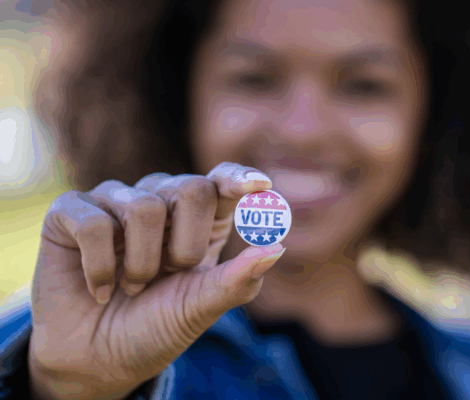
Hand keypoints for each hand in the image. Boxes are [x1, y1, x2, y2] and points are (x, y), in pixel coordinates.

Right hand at [28, 163, 283, 399]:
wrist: (98, 360)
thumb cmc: (156, 327)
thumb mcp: (201, 306)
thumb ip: (238, 279)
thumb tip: (278, 248)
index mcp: (198, 219)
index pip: (221, 181)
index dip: (239, 178)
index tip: (260, 185)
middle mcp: (160, 201)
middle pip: (190, 188)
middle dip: (185, 246)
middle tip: (168, 275)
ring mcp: (115, 202)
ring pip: (144, 207)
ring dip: (142, 264)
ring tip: (132, 287)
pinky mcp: (71, 213)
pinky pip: (95, 223)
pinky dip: (101, 267)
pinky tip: (100, 288)